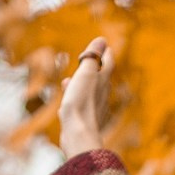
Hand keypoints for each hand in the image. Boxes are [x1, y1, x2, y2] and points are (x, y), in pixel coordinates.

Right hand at [58, 37, 112, 158]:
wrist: (78, 134)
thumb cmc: (82, 102)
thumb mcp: (86, 74)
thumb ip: (93, 57)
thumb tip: (102, 40)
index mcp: (103, 82)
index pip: (108, 63)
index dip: (106, 53)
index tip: (106, 47)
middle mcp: (102, 96)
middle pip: (101, 79)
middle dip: (95, 69)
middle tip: (92, 61)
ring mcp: (94, 110)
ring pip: (89, 93)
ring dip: (81, 85)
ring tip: (69, 81)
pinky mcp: (85, 122)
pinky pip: (80, 107)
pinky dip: (74, 100)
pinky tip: (67, 103)